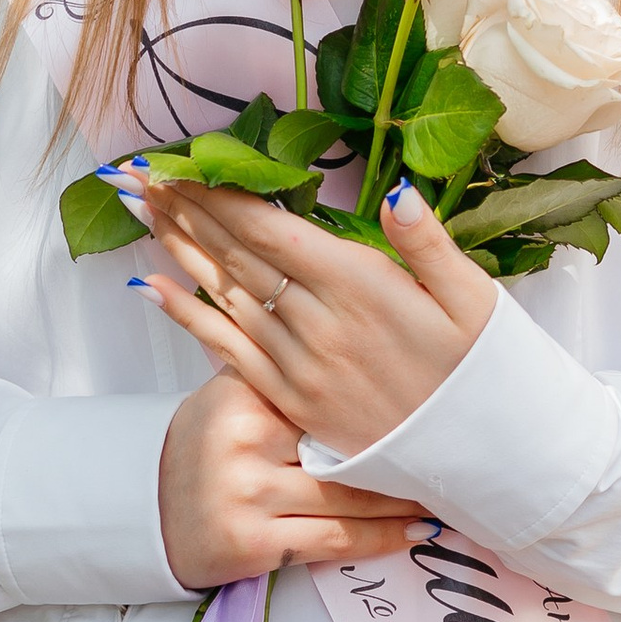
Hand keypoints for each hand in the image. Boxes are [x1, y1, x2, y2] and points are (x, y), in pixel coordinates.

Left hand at [138, 176, 498, 460]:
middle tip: (136, 176)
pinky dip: (187, 317)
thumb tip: (397, 191)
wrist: (484, 457)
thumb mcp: (475, 296)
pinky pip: (228, 352)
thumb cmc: (483, 367)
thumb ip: (427, 242)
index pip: (271, 229)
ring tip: (141, 211)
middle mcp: (320, 323)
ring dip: (177, 249)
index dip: (218, 195)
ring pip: (224, 295)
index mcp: (361, 285)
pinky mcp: (293, 400)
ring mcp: (301, 365)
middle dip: (184, 210)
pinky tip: (152, 288)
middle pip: (236, 254)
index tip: (178, 164)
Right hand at [158, 369, 437, 589]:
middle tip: (460, 445)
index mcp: (244, 394)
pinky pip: (337, 539)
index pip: (330, 392)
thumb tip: (359, 314)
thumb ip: (285, 359)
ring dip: (407, 498)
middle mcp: (243, 442)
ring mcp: (247, 496)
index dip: (387, 398)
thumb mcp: (234, 389)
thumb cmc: (209, 442)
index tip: (436, 395)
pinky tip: (420, 531)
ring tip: (451, 491)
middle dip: (406, 450)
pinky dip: (385, 538)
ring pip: (351, 496)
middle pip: (346, 445)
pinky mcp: (253, 545)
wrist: (149, 510)